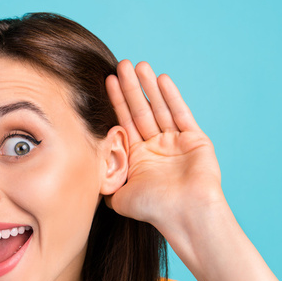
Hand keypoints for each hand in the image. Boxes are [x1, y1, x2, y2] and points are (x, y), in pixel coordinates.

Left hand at [105, 60, 224, 233]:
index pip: (124, 123)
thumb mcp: (119, 196)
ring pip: (159, 108)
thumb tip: (85, 177)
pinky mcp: (195, 140)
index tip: (106, 81)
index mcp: (138, 159)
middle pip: (140, 111)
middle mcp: (156, 148)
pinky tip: (161, 79)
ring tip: (139, 65)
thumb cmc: (153, 209)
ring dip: (149, 87)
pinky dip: (171, 96)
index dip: (115, 102)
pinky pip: (181, 113)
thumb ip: (104, 182)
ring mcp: (176, 143)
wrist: (185, 215)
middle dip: (130, 88)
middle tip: (121, 65)